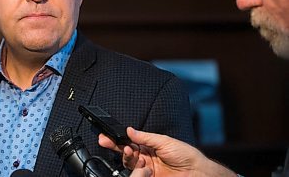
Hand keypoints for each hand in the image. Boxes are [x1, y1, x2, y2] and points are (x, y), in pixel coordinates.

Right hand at [99, 127, 236, 176]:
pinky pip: (135, 174)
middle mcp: (146, 157)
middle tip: (106, 141)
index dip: (118, 138)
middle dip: (115, 146)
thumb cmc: (186, 155)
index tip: (106, 136)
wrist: (197, 173)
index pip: (130, 141)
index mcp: (150, 146)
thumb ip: (145, 137)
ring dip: (127, 156)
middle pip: (125, 151)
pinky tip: (141, 165)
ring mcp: (146, 169)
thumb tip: (130, 130)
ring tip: (132, 153)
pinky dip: (135, 169)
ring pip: (128, 163)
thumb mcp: (165, 141)